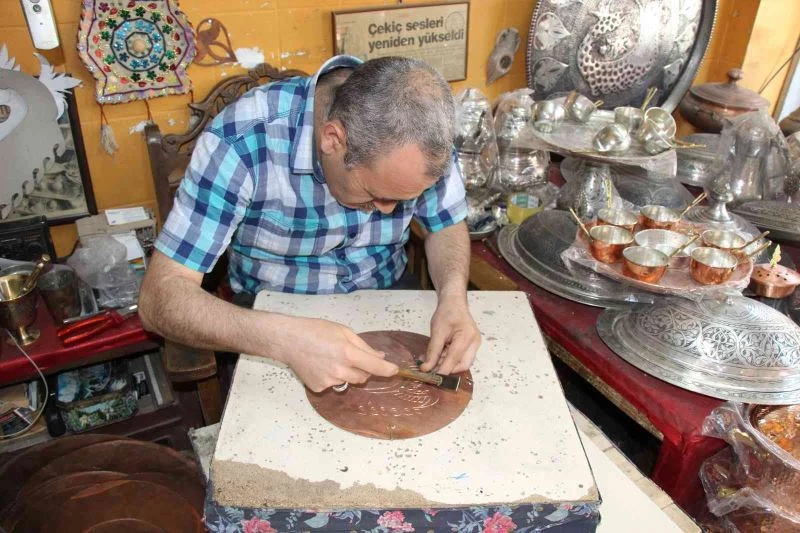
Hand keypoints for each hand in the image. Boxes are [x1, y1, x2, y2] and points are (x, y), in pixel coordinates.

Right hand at [277, 317, 397, 391]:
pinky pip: (333, 384)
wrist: (288, 340)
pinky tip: (320, 365)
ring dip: (346, 372)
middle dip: (363, 369)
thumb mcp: (343, 331)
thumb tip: (380, 357)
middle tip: (351, 356)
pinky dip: (331, 377)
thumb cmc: (315, 330)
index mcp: (348, 353)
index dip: (387, 370)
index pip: (375, 367)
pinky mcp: (319, 388)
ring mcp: (328, 381)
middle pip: (364, 377)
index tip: (395, 371)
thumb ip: (363, 346)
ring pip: (348, 381)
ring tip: (330, 358)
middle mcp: (340, 370)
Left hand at [420, 294, 480, 374]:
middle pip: (462, 365)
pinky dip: (449, 360)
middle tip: (431, 370)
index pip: (455, 359)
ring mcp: (474, 345)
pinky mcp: (471, 346)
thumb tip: (426, 368)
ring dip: (447, 365)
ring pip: (462, 363)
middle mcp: (475, 343)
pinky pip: (461, 358)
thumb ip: (432, 351)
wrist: (454, 303)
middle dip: (447, 369)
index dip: (443, 370)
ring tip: (433, 361)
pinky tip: (439, 357)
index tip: (431, 378)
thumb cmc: (446, 313)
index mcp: (467, 337)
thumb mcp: (437, 331)